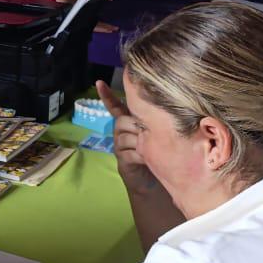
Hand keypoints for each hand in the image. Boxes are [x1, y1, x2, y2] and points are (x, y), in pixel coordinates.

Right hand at [96, 80, 159, 196]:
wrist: (152, 180)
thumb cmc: (157, 152)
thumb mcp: (156, 133)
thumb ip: (154, 122)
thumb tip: (163, 110)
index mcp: (128, 122)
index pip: (115, 107)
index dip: (107, 96)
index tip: (99, 83)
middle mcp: (121, 131)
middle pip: (123, 120)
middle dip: (137, 126)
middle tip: (150, 134)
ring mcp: (119, 145)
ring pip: (125, 136)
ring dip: (140, 142)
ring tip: (151, 148)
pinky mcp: (122, 159)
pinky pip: (128, 152)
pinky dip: (140, 156)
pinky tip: (147, 159)